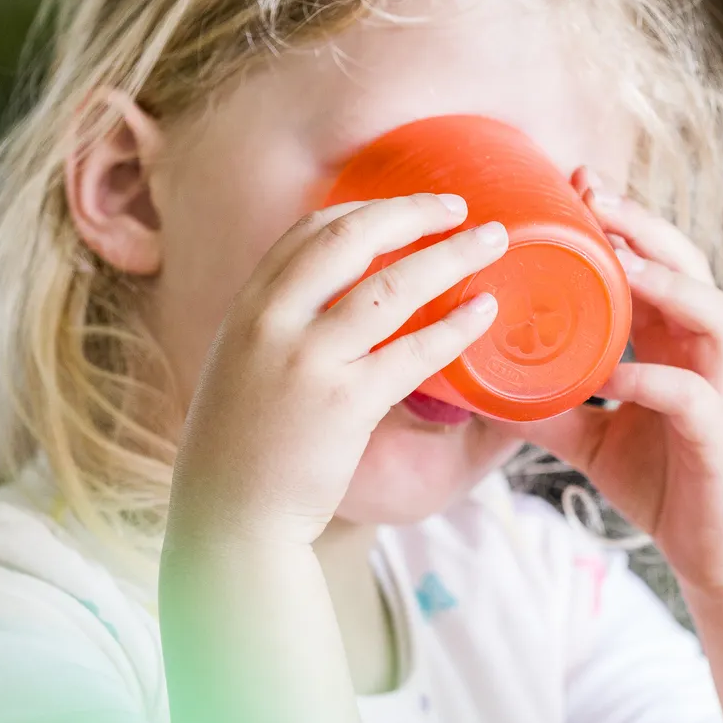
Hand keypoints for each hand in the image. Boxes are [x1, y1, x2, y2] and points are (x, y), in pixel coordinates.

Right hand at [168, 195, 507, 547]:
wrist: (229, 515)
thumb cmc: (243, 449)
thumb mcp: (244, 366)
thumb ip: (283, 328)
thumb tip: (341, 304)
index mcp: (249, 307)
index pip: (309, 231)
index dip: (366, 208)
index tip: (406, 208)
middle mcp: (273, 321)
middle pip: (351, 236)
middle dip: (412, 212)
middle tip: (460, 207)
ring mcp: (309, 360)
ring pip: (392, 287)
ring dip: (451, 256)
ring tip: (494, 242)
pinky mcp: (345, 404)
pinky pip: (413, 352)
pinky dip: (455, 327)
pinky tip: (484, 313)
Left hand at [508, 169, 722, 594]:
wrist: (719, 557)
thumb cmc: (666, 487)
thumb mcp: (593, 441)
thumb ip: (551, 409)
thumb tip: (484, 389)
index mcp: (674, 347)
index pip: (654, 267)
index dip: (620, 226)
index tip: (571, 188)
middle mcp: (703, 357)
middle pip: (688, 268)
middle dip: (642, 225)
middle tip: (589, 192)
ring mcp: (721, 393)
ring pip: (714, 315)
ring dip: (667, 283)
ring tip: (618, 260)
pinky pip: (692, 396)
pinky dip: (653, 380)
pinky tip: (612, 375)